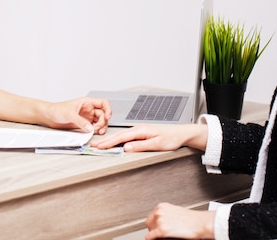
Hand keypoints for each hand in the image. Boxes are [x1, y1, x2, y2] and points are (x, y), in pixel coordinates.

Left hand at [45, 97, 111, 134]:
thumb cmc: (57, 110)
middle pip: (103, 114)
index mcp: (87, 102)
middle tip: (97, 128)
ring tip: (97, 132)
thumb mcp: (69, 114)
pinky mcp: (84, 124)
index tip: (107, 116)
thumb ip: (80, 121)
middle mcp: (89, 109)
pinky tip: (93, 133)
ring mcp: (87, 117)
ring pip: (99, 122)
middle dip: (103, 122)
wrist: (49, 116)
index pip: (103, 103)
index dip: (108, 109)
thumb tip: (90, 128)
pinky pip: (93, 127)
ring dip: (101, 127)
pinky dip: (95, 130)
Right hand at [90, 123, 204, 151]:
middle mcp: (139, 128)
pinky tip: (115, 142)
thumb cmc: (172, 138)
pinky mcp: (142, 133)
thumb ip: (140, 146)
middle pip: (118, 135)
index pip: (121, 137)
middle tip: (94, 145)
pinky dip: (118, 139)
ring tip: (101, 144)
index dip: (108, 142)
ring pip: (121, 135)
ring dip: (110, 140)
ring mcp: (140, 130)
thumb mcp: (157, 144)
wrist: (182, 133)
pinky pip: (127, 136)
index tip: (99, 146)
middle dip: (105, 140)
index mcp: (141, 130)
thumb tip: (126, 148)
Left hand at [145, 203, 215, 239]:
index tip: (155, 227)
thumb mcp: (175, 212)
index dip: (154, 224)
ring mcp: (160, 221)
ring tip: (162, 235)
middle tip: (158, 233)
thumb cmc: (192, 219)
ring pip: (150, 230)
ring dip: (154, 234)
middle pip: (149, 223)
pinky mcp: (162, 230)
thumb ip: (166, 215)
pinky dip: (152, 239)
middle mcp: (159, 212)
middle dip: (153, 229)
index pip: (152, 216)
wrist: (199, 223)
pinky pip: (150, 237)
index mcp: (162, 206)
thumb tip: (162, 221)